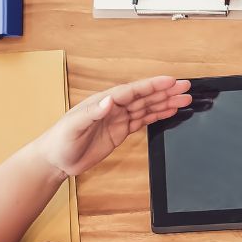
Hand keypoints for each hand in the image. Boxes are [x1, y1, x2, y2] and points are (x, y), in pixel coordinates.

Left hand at [35, 75, 192, 177]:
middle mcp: (113, 107)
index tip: (170, 81)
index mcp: (104, 102)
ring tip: (184, 99)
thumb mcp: (74, 126)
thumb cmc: (61, 141)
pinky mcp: (120, 131)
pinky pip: (143, 121)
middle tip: (186, 87)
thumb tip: (110, 100)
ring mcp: (118, 119)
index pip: (133, 91)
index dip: (152, 86)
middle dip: (165, 91)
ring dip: (165, 102)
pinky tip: (169, 111)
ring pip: (147, 107)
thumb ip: (93, 113)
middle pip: (144, 96)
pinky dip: (157, 115)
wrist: (56, 160)